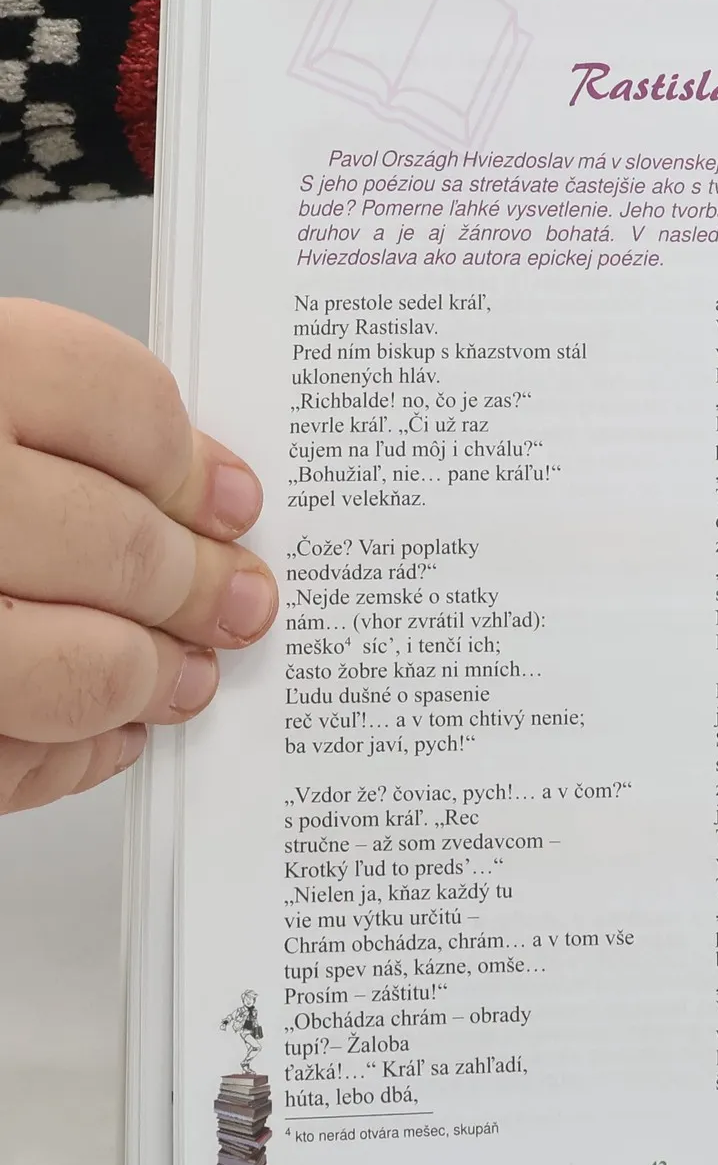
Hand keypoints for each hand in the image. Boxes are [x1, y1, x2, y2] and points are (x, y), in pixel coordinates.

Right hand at [0, 301, 277, 813]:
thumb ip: (60, 431)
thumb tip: (202, 492)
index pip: (116, 402)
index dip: (192, 463)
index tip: (236, 503)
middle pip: (118, 542)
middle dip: (199, 586)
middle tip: (247, 605)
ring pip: (78, 669)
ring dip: (146, 681)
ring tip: (181, 679)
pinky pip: (11, 762)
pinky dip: (64, 757)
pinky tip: (91, 731)